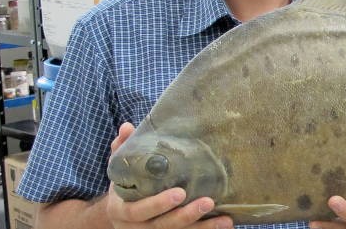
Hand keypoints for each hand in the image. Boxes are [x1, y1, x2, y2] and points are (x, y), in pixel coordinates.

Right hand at [106, 122, 233, 228]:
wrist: (120, 212)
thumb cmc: (125, 184)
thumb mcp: (121, 168)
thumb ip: (122, 148)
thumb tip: (127, 127)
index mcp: (122, 210)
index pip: (139, 210)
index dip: (158, 204)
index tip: (180, 193)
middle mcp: (137, 228)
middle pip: (162, 226)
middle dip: (186, 215)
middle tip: (208, 202)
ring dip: (203, 228)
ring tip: (225, 220)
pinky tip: (225, 225)